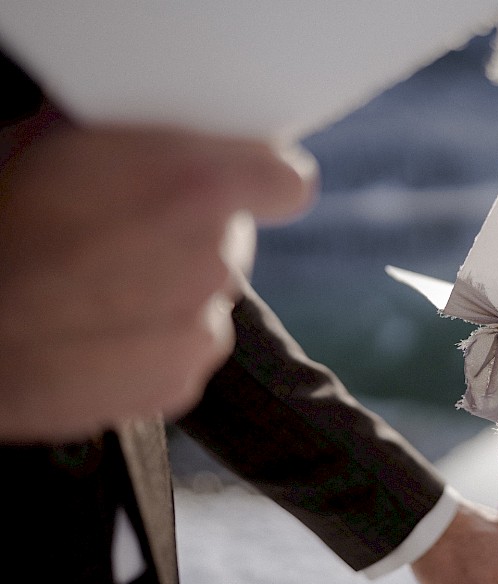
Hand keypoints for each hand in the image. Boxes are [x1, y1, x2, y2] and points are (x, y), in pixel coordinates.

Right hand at [0, 106, 317, 439]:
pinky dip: (147, 343)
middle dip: (187, 236)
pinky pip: (179, 350)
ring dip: (166, 292)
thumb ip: (134, 136)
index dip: (263, 182)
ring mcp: (199, 331)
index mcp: (197, 187)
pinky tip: (91, 330)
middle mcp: (213, 264)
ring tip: (92, 288)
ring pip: (203, 299)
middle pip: (228, 242)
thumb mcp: (55, 140)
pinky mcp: (177, 382)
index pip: (286, 182)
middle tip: (121, 234)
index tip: (248, 185)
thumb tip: (155, 131)